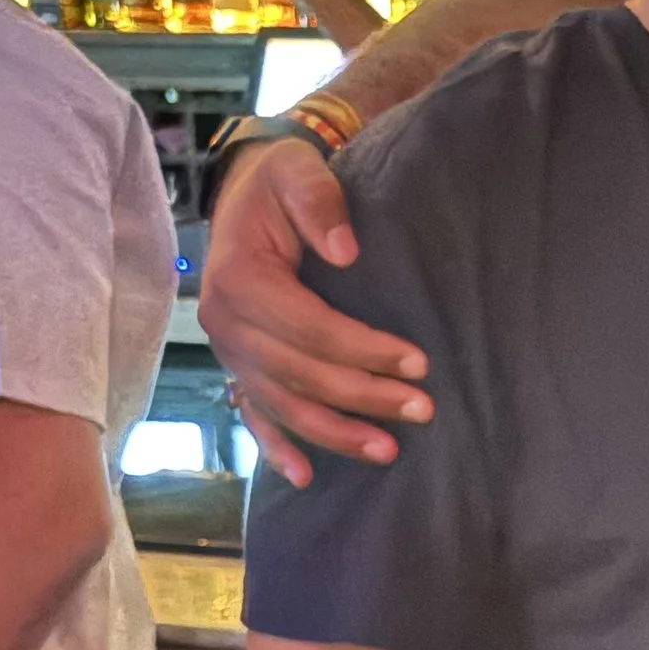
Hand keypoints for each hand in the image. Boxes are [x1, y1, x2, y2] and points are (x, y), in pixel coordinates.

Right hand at [203, 137, 430, 487]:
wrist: (247, 194)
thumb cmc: (279, 183)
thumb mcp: (297, 171)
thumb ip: (319, 202)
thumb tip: (346, 251)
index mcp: (239, 280)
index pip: (310, 327)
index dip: (364, 349)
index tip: (419, 361)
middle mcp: (226, 324)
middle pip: (302, 374)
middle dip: (364, 396)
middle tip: (422, 410)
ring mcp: (230, 353)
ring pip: (285, 405)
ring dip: (336, 433)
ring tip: (388, 451)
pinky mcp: (239, 367)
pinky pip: (255, 415)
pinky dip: (278, 449)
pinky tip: (307, 477)